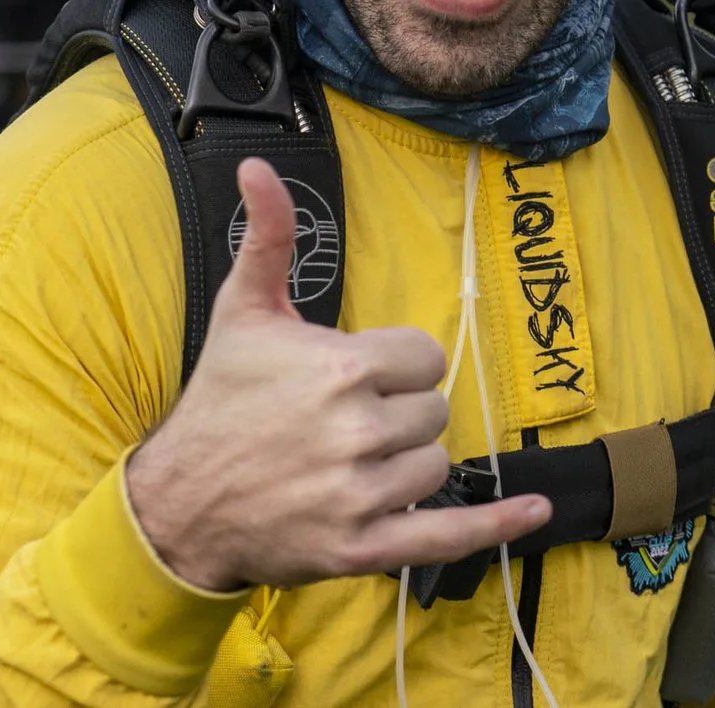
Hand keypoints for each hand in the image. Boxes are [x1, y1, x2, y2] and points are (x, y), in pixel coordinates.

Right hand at [125, 158, 549, 591]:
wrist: (180, 499)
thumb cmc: (221, 399)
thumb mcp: (243, 310)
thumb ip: (267, 236)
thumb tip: (257, 167)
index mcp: (343, 368)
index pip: (426, 359)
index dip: (396, 366)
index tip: (357, 376)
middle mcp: (358, 431)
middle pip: (433, 413)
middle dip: (400, 414)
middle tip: (345, 421)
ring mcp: (361, 494)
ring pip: (436, 467)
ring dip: (407, 463)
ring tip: (352, 461)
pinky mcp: (361, 547)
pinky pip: (446, 536)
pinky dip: (494, 526)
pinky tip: (534, 511)